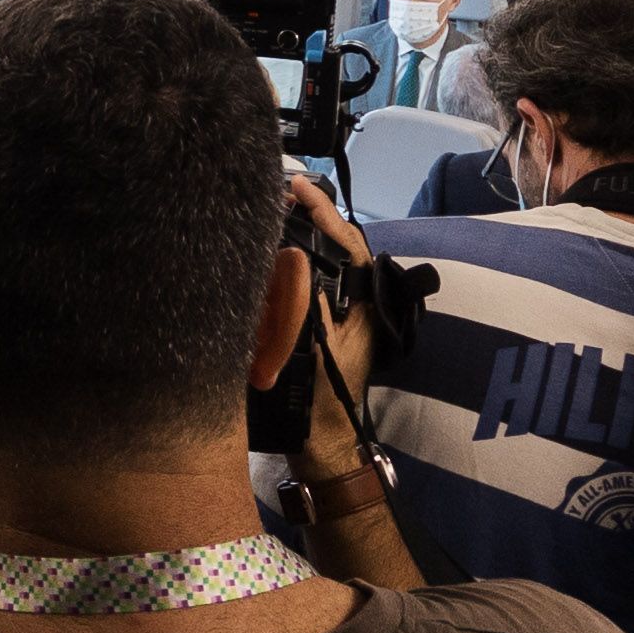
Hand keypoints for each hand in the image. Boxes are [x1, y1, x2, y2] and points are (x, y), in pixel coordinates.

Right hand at [283, 177, 378, 469]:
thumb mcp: (318, 352)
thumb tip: (299, 262)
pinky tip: (269, 253)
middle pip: (337, 248)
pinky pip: (307, 284)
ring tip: (275, 211)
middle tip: (282, 192)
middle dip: (313, 218)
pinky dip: (290, 263)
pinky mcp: (319, 327)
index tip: (299, 188)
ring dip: (302, 236)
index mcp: (363, 306)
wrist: (320, 444)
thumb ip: (312, 308)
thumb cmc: (323, 402)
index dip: (325, 213)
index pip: (348, 245)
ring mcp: (338, 316)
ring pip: (323, 264)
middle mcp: (355, 306)